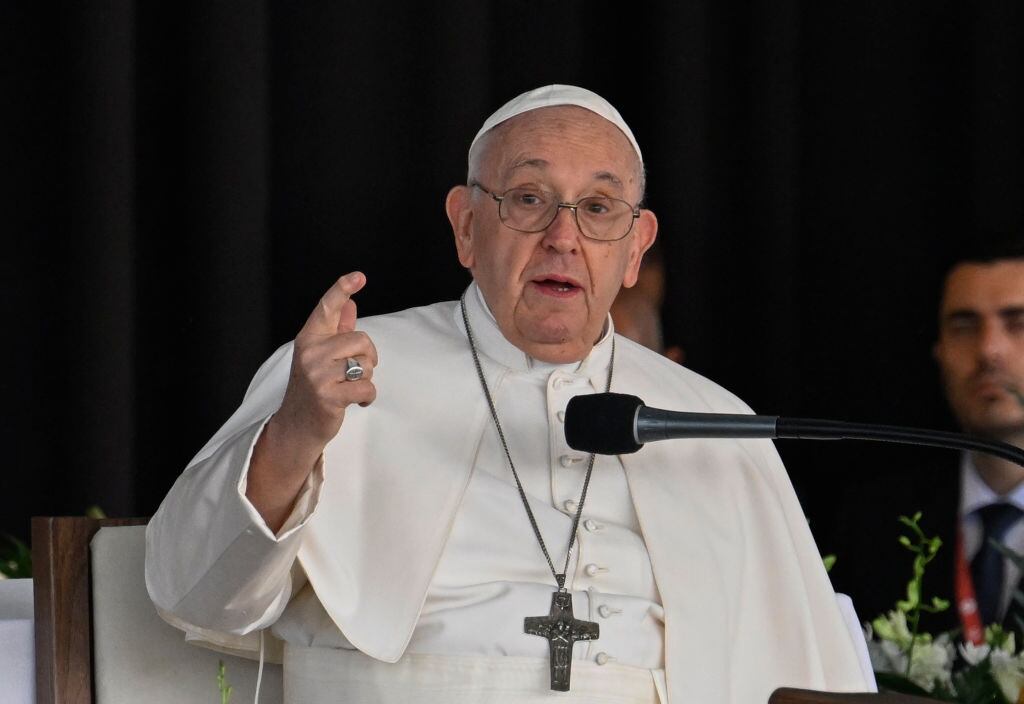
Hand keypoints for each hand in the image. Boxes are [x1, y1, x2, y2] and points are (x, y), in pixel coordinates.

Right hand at [273, 271, 378, 450]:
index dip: (342, 289)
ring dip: (367, 378)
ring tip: (350, 386)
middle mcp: (311, 353)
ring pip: (366, 365)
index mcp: (309, 338)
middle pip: (361, 340)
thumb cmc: (313, 386)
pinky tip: (357, 401)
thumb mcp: (321, 355)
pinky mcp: (329, 397)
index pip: (327, 308)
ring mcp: (318, 375)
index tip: (359, 276)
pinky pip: (367, 387)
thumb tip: (351, 304)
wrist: (297, 426)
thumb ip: (337, 329)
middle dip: (368, 357)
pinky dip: (368, 397)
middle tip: (356, 371)